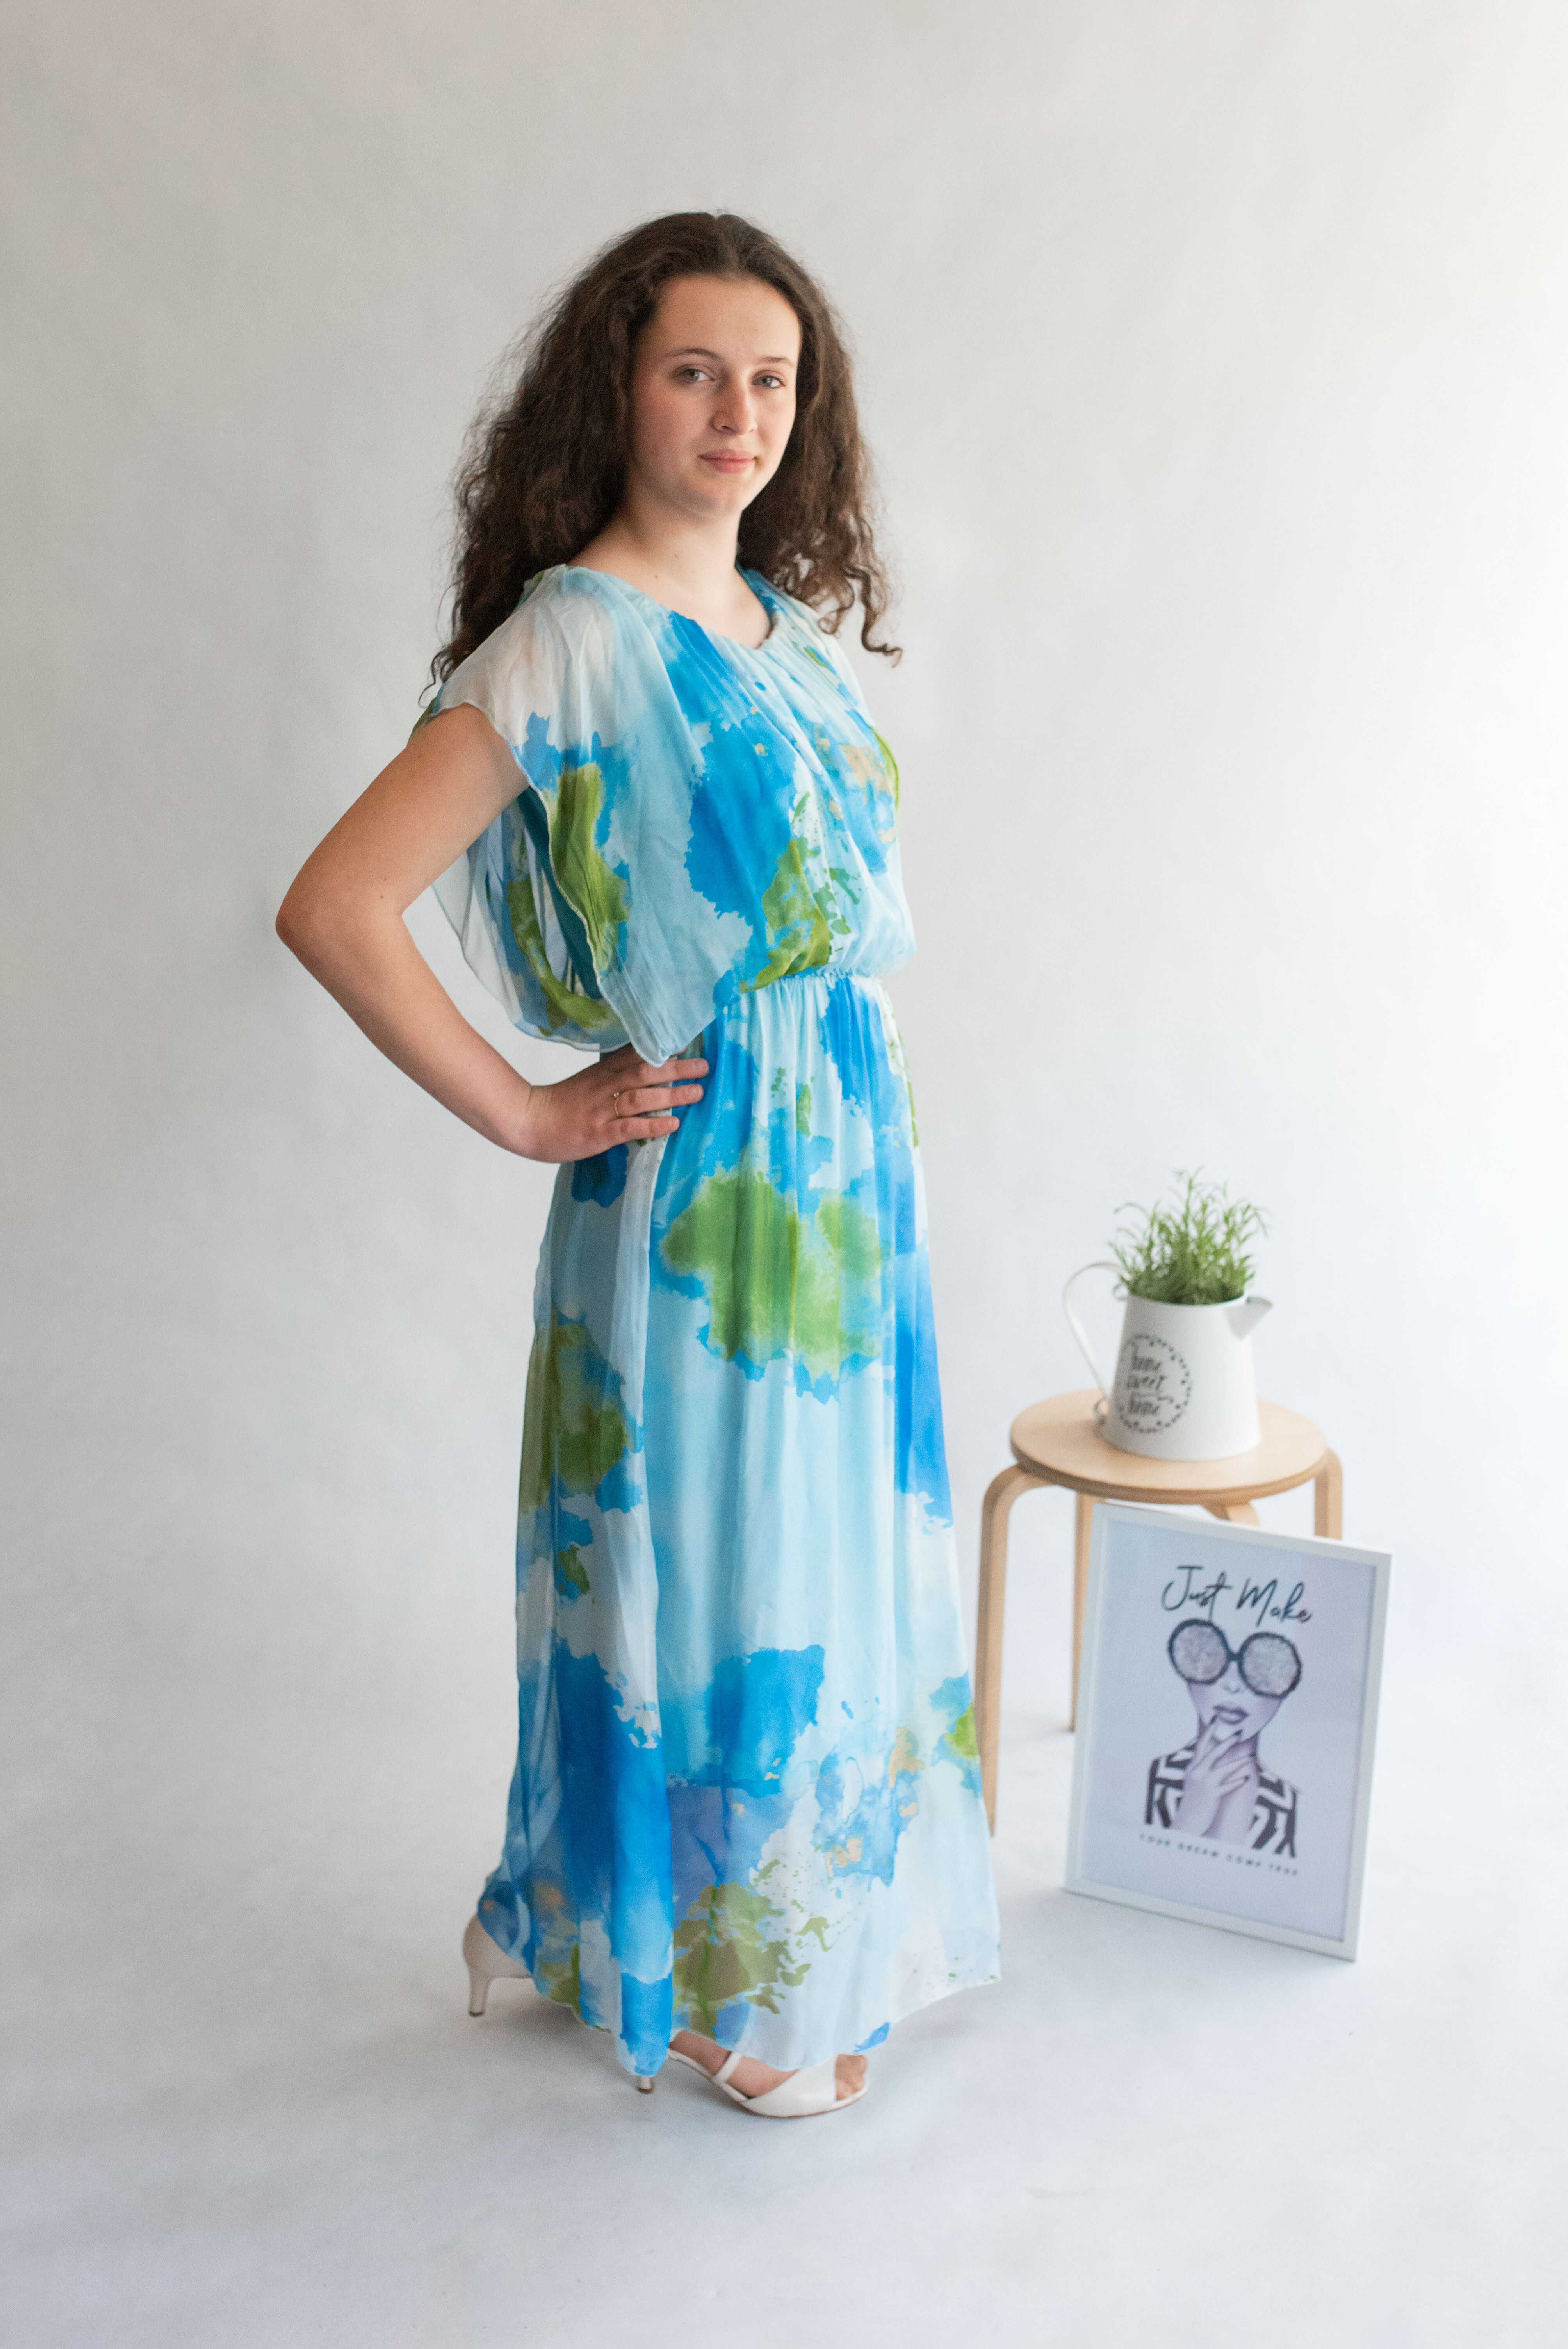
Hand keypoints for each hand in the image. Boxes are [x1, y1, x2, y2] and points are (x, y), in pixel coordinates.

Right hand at [513, 1043, 707, 1163]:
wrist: (528, 1121)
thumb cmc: (561, 1104)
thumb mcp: (588, 1080)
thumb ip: (613, 1071)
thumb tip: (643, 1062)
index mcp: (603, 1072)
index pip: (636, 1054)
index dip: (663, 1048)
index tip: (687, 1042)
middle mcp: (606, 1086)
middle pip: (645, 1072)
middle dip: (677, 1068)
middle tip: (704, 1066)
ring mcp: (603, 1110)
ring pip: (642, 1097)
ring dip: (672, 1094)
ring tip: (697, 1093)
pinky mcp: (599, 1133)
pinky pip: (630, 1128)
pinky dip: (653, 1125)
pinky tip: (673, 1124)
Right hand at [1171, 1717, 1258, 1840]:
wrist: (1186, 1823)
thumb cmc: (1192, 1804)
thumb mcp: (1191, 1783)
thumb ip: (1199, 1770)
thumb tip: (1208, 1759)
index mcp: (1191, 1769)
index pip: (1200, 1747)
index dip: (1208, 1733)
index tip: (1215, 1720)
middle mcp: (1196, 1773)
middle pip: (1213, 1753)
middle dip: (1227, 1742)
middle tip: (1239, 1733)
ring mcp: (1204, 1784)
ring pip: (1224, 1769)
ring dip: (1240, 1762)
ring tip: (1251, 1757)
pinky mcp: (1212, 1796)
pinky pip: (1228, 1786)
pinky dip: (1238, 1782)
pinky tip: (1247, 1778)